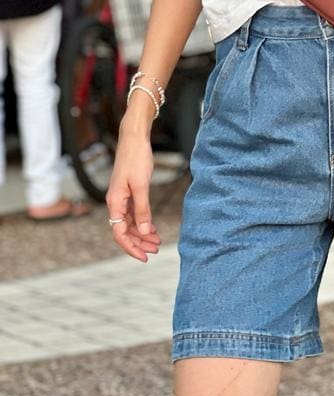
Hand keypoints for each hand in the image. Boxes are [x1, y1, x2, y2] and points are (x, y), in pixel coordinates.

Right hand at [106, 128, 160, 261]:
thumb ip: (142, 209)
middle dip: (139, 242)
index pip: (120, 233)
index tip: (144, 257)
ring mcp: (121, 197)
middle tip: (155, 250)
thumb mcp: (142, 185)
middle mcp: (115, 202)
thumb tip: (144, 231)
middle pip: (124, 230)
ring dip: (142, 233)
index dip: (131, 247)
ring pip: (130, 222)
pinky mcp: (128, 191)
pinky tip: (151, 227)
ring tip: (156, 241)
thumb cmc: (136, 158)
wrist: (134, 138)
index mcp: (115, 202)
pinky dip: (142, 221)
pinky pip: (133, 213)